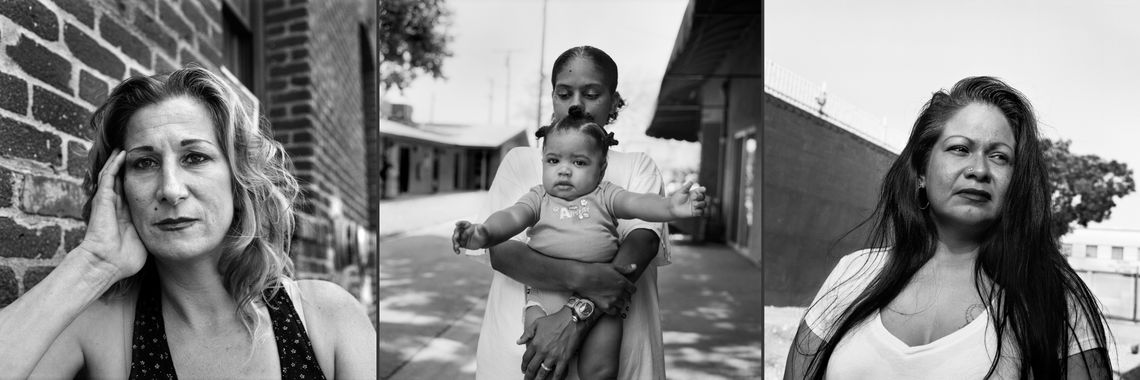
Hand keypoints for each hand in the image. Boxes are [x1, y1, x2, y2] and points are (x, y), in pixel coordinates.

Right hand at [75, 149, 146, 281]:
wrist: (106, 264)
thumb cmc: (126, 258)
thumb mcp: (147, 239)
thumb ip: (158, 230)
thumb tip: (177, 227)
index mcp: (126, 214)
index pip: (136, 191)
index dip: (144, 179)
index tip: (157, 168)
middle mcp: (116, 205)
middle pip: (124, 179)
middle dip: (132, 165)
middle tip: (143, 150)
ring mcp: (108, 201)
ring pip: (113, 174)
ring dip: (121, 160)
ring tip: (130, 146)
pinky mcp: (102, 200)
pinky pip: (108, 177)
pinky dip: (114, 164)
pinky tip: (122, 153)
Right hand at [451, 221, 488, 253]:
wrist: (483, 241)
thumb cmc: (483, 235)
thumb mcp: (484, 232)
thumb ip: (482, 229)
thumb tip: (480, 226)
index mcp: (468, 226)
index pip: (463, 223)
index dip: (460, 223)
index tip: (456, 224)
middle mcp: (463, 231)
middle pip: (457, 231)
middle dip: (456, 234)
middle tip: (456, 237)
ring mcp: (461, 237)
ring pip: (455, 239)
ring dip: (455, 242)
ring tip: (457, 247)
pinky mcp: (461, 243)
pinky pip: (457, 246)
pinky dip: (456, 249)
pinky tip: (458, 252)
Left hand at [517, 308, 586, 379]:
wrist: (572, 319)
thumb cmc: (555, 320)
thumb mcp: (537, 323)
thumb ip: (527, 334)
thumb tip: (519, 341)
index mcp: (535, 343)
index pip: (526, 358)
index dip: (523, 365)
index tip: (523, 369)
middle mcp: (542, 351)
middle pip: (532, 368)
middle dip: (528, 376)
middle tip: (527, 379)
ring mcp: (553, 356)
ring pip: (543, 372)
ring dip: (538, 379)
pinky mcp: (564, 359)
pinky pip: (558, 373)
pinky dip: (554, 379)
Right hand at [574, 262, 635, 314]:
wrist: (582, 278)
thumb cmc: (595, 270)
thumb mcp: (611, 266)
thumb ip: (624, 269)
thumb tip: (635, 267)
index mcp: (622, 282)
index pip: (633, 289)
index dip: (630, 289)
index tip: (625, 288)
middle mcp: (620, 292)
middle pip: (628, 297)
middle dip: (624, 295)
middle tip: (617, 292)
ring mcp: (613, 300)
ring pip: (622, 304)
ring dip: (619, 302)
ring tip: (612, 298)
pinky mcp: (606, 307)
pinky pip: (615, 312)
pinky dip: (613, 309)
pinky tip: (609, 305)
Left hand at [669, 180, 706, 217]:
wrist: (672, 207)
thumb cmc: (676, 198)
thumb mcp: (681, 192)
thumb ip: (687, 187)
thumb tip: (691, 181)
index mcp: (694, 193)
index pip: (701, 191)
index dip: (702, 190)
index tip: (703, 189)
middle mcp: (696, 199)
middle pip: (703, 197)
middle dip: (701, 197)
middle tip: (694, 197)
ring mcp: (696, 206)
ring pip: (704, 204)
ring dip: (701, 204)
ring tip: (694, 204)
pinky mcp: (695, 212)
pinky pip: (701, 212)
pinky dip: (699, 211)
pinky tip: (694, 210)